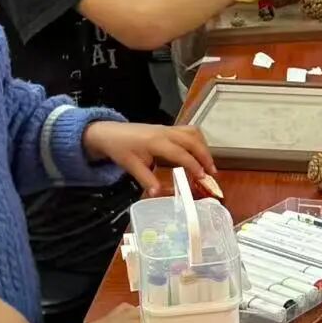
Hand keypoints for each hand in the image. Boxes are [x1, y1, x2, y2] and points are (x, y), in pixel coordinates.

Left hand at [83, 119, 215, 191]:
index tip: (203, 177)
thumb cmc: (120, 149)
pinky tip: (199, 154)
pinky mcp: (168, 128)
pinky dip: (198, 141)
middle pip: (192, 140)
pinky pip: (188, 131)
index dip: (194, 165)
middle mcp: (165, 132)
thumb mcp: (131, 166)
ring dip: (203, 147)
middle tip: (212, 173)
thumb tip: (159, 194)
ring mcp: (167, 128)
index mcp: (156, 142)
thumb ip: (146, 179)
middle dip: (205, 155)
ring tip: (208, 164)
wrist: (110, 133)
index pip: (180, 153)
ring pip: (193, 132)